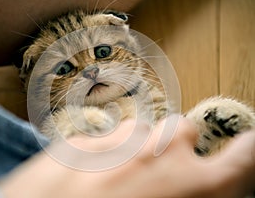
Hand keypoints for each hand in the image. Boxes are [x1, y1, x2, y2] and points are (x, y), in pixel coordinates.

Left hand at [0, 116, 254, 197]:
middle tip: (157, 173)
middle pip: (182, 131)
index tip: (247, 145)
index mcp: (191, 187)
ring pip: (142, 130)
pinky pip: (107, 135)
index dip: (246, 151)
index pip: (241, 158)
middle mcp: (159, 155)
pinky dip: (107, 148)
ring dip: (138, 147)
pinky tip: (90, 173)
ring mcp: (118, 141)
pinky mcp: (84, 139)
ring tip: (117, 176)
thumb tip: (191, 185)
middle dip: (175, 148)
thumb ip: (187, 196)